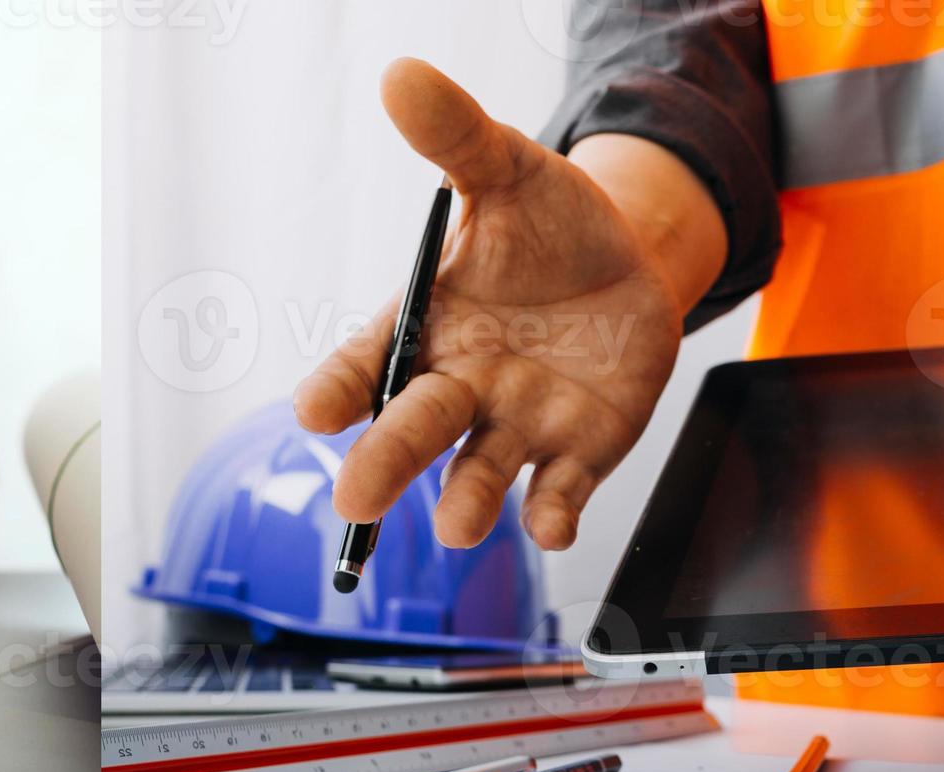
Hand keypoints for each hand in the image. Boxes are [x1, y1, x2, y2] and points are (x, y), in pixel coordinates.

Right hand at [294, 59, 703, 549]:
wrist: (629, 262)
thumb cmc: (548, 223)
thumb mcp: (510, 170)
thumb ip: (457, 137)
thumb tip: (403, 75)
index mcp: (424, 327)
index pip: (366, 363)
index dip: (337, 387)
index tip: (314, 410)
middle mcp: (460, 386)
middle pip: (412, 431)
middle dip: (383, 464)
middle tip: (356, 497)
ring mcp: (515, 425)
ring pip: (479, 475)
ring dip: (466, 503)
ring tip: (458, 524)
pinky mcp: (575, 452)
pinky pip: (558, 492)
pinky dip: (551, 514)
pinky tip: (549, 525)